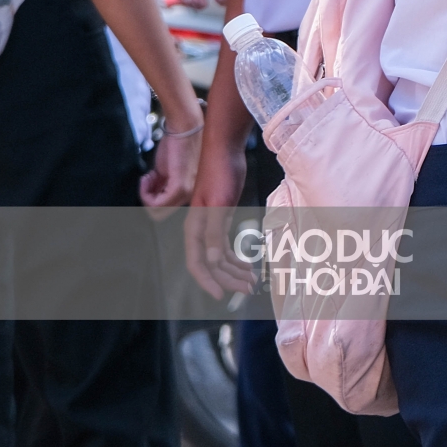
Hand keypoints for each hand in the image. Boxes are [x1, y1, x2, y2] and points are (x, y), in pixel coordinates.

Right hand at [141, 130, 200, 210]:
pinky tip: (148, 176)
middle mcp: (192, 193)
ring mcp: (187, 191)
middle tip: (147, 180)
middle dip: (148, 197)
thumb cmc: (177, 143)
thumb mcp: (168, 170)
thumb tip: (151, 196)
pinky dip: (146, 193)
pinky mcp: (180, 186)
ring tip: (148, 176)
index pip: (168, 208)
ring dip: (146, 194)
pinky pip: (157, 203)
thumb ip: (162, 185)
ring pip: (159, 210)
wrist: (184, 126)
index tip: (150, 179)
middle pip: (162, 212)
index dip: (152, 196)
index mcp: (191, 190)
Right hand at [184, 136, 255, 298]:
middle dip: (228, 278)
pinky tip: (248, 265)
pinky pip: (225, 245)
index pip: (197, 263)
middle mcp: (200, 230)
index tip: (220, 296)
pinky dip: (236, 257)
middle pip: (211, 263)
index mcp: (195, 228)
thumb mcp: (219, 205)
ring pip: (219, 256)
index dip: (208, 281)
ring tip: (252, 281)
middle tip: (248, 289)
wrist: (226, 150)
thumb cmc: (221, 174)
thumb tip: (214, 261)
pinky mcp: (222, 218)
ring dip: (234, 270)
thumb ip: (214, 233)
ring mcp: (211, 225)